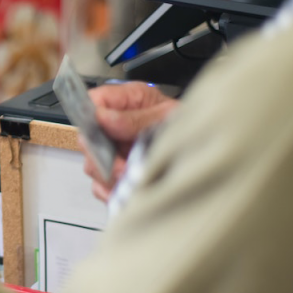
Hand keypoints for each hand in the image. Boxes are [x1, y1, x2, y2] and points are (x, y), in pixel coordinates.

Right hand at [85, 82, 178, 200]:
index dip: (93, 117)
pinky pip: (100, 186)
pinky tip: (129, 188)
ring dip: (110, 175)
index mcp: (126, 101)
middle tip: (123, 165)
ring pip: (92, 165)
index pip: (93, 102)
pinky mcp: (114, 173)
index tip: (104, 132)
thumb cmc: (189, 126)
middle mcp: (114, 125)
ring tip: (133, 177)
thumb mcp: (169, 116)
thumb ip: (136, 118)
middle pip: (87, 139)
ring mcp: (112, 150)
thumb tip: (104, 118)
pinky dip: (112, 191)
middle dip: (103, 155)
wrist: (205, 146)